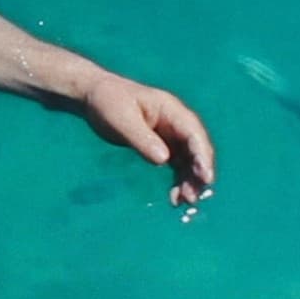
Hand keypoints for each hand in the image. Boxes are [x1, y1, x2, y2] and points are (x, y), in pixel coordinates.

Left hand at [81, 73, 215, 206]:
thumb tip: (164, 160)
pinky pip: (177, 166)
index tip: (205, 178)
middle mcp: (177, 123)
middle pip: (196, 150)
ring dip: (190, 181)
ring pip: (190, 161)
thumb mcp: (121, 119)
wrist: (94, 96)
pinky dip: (178, 181)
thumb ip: (142, 138)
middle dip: (198, 174)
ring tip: (183, 202)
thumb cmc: (108, 101)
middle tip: (191, 197)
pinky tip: (174, 198)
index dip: (203, 156)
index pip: (194, 134)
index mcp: (171, 110)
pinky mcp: (163, 147)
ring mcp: (172, 136)